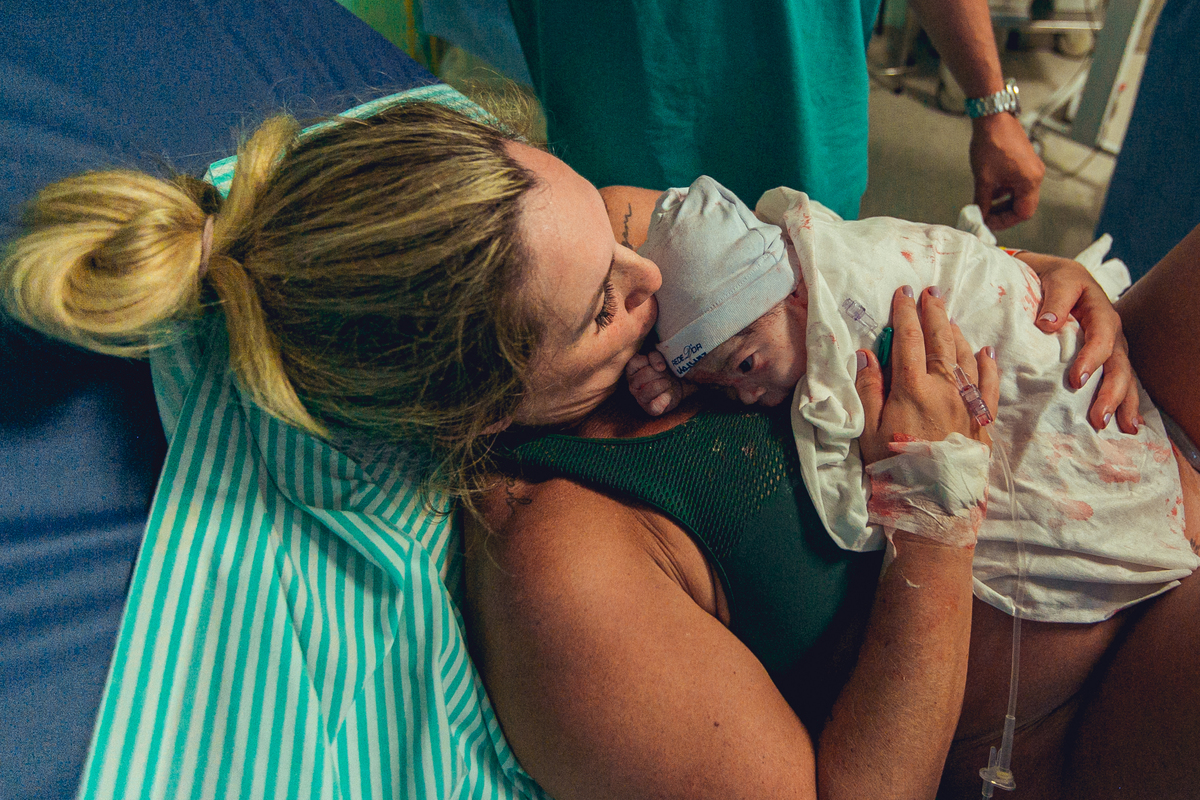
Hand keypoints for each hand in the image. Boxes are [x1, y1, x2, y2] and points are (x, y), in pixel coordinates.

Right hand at [625, 351, 689, 415]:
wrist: (680, 384)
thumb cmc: (665, 368)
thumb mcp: (660, 356)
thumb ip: (655, 356)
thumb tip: (660, 367)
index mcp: (632, 369)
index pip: (635, 361)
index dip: (651, 360)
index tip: (662, 365)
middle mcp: (632, 383)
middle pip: (645, 374)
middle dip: (660, 373)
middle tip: (666, 375)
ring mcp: (639, 397)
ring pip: (650, 389)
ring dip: (663, 384)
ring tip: (668, 383)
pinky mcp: (650, 409)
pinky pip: (654, 406)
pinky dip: (662, 401)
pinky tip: (667, 396)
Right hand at [856, 286, 998, 464]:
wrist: (935, 504)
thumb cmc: (895, 468)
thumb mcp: (870, 431)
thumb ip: (869, 389)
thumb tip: (866, 354)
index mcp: (912, 388)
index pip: (909, 339)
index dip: (905, 313)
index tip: (903, 293)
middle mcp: (944, 387)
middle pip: (940, 339)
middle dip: (934, 311)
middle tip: (930, 291)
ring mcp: (967, 401)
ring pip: (964, 355)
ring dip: (955, 331)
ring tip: (948, 316)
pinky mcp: (983, 418)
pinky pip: (989, 382)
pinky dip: (988, 362)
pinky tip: (985, 349)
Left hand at [969, 113, 1044, 230]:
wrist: (992, 117)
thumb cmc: (991, 142)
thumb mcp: (984, 178)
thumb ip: (982, 201)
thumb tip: (979, 216)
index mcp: (1030, 181)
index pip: (1023, 213)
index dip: (1004, 222)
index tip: (988, 224)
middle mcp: (1035, 175)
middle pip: (1023, 206)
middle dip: (1004, 214)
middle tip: (986, 218)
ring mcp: (1031, 168)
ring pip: (1019, 196)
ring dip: (1003, 203)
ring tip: (985, 207)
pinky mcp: (1024, 162)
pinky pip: (1017, 184)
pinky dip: (1004, 192)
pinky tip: (990, 194)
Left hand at [1016, 251, 1141, 432]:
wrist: (1056, 276)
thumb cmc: (1054, 279)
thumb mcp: (1057, 279)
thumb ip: (1055, 299)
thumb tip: (1048, 324)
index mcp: (1101, 313)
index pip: (1101, 338)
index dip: (1092, 359)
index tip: (1076, 381)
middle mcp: (1112, 333)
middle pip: (1118, 365)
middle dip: (1112, 393)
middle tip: (1099, 418)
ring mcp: (1112, 348)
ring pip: (1124, 377)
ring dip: (1123, 404)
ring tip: (1123, 428)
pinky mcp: (1105, 359)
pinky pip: (1119, 381)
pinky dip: (1124, 402)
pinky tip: (1126, 424)